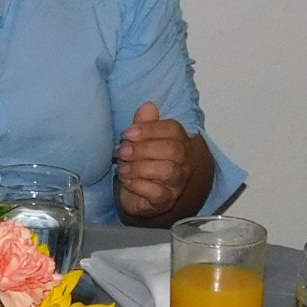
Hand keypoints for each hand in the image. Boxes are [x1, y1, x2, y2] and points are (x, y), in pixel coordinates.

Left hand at [115, 101, 194, 221]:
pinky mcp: (166, 201)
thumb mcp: (139, 140)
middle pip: (173, 150)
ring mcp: (177, 183)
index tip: (128, 133)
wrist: (135, 195)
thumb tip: (148, 106)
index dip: (151, 129)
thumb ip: (144, 123)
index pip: (174, 129)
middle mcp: (184, 162)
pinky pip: (158, 192)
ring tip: (122, 167)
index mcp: (179, 142)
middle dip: (144, 148)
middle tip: (123, 151)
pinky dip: (139, 185)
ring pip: (167, 171)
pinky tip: (127, 181)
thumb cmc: (140, 162)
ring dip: (140, 167)